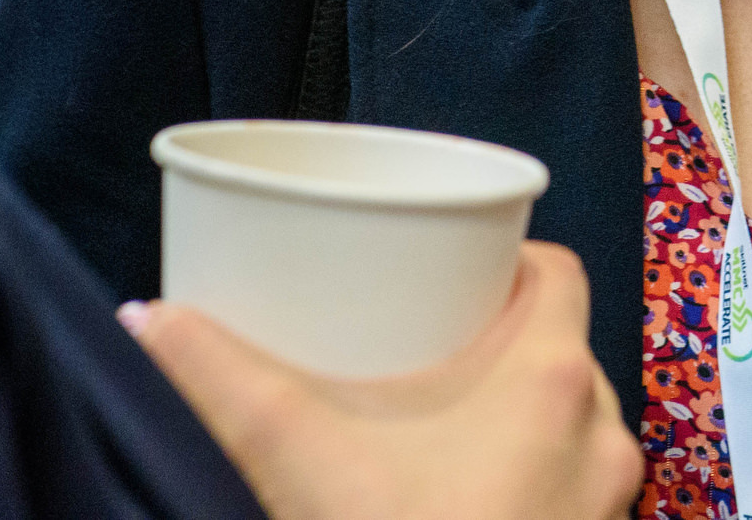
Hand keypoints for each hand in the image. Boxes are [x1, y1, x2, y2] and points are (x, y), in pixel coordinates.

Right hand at [122, 241, 639, 519]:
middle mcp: (598, 440)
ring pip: (567, 432)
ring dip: (513, 420)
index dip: (506, 256)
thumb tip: (150, 318)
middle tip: (423, 339)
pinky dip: (524, 485)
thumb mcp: (294, 453)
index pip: (557, 271)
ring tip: (435, 421)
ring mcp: (602, 510)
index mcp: (551, 380)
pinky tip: (456, 501)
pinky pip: (566, 498)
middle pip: (558, 351)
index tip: (449, 263)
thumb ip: (220, 376)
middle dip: (494, 340)